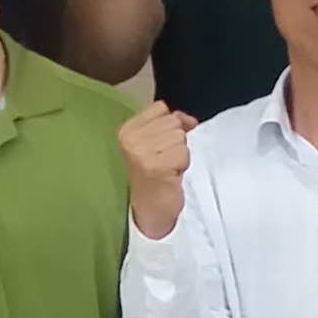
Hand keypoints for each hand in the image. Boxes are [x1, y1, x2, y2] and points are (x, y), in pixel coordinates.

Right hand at [118, 100, 192, 236]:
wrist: (151, 209)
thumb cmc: (156, 174)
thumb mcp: (156, 142)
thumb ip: (170, 123)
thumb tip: (191, 121)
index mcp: (127, 129)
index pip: (161, 108)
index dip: (171, 124)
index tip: (164, 144)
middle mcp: (130, 139)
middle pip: (173, 122)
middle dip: (176, 141)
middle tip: (166, 160)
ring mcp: (141, 152)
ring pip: (180, 137)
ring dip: (180, 153)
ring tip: (169, 167)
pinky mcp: (155, 166)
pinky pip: (183, 153)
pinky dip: (183, 165)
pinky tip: (172, 175)